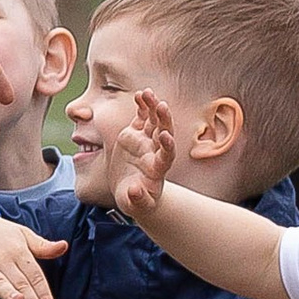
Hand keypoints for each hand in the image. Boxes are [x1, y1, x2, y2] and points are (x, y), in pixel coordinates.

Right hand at [107, 90, 176, 224]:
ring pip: (153, 121)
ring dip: (152, 107)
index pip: (167, 154)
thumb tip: (135, 191)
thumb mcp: (135, 204)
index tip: (165, 137)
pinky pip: (141, 117)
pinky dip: (142, 106)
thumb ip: (137, 199)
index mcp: (158, 168)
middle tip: (162, 106)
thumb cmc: (136, 201)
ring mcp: (146, 141)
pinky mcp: (135, 134)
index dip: (167, 145)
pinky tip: (140, 94)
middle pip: (163, 132)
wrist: (131, 191)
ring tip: (148, 93)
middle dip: (163, 120)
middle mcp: (155, 151)